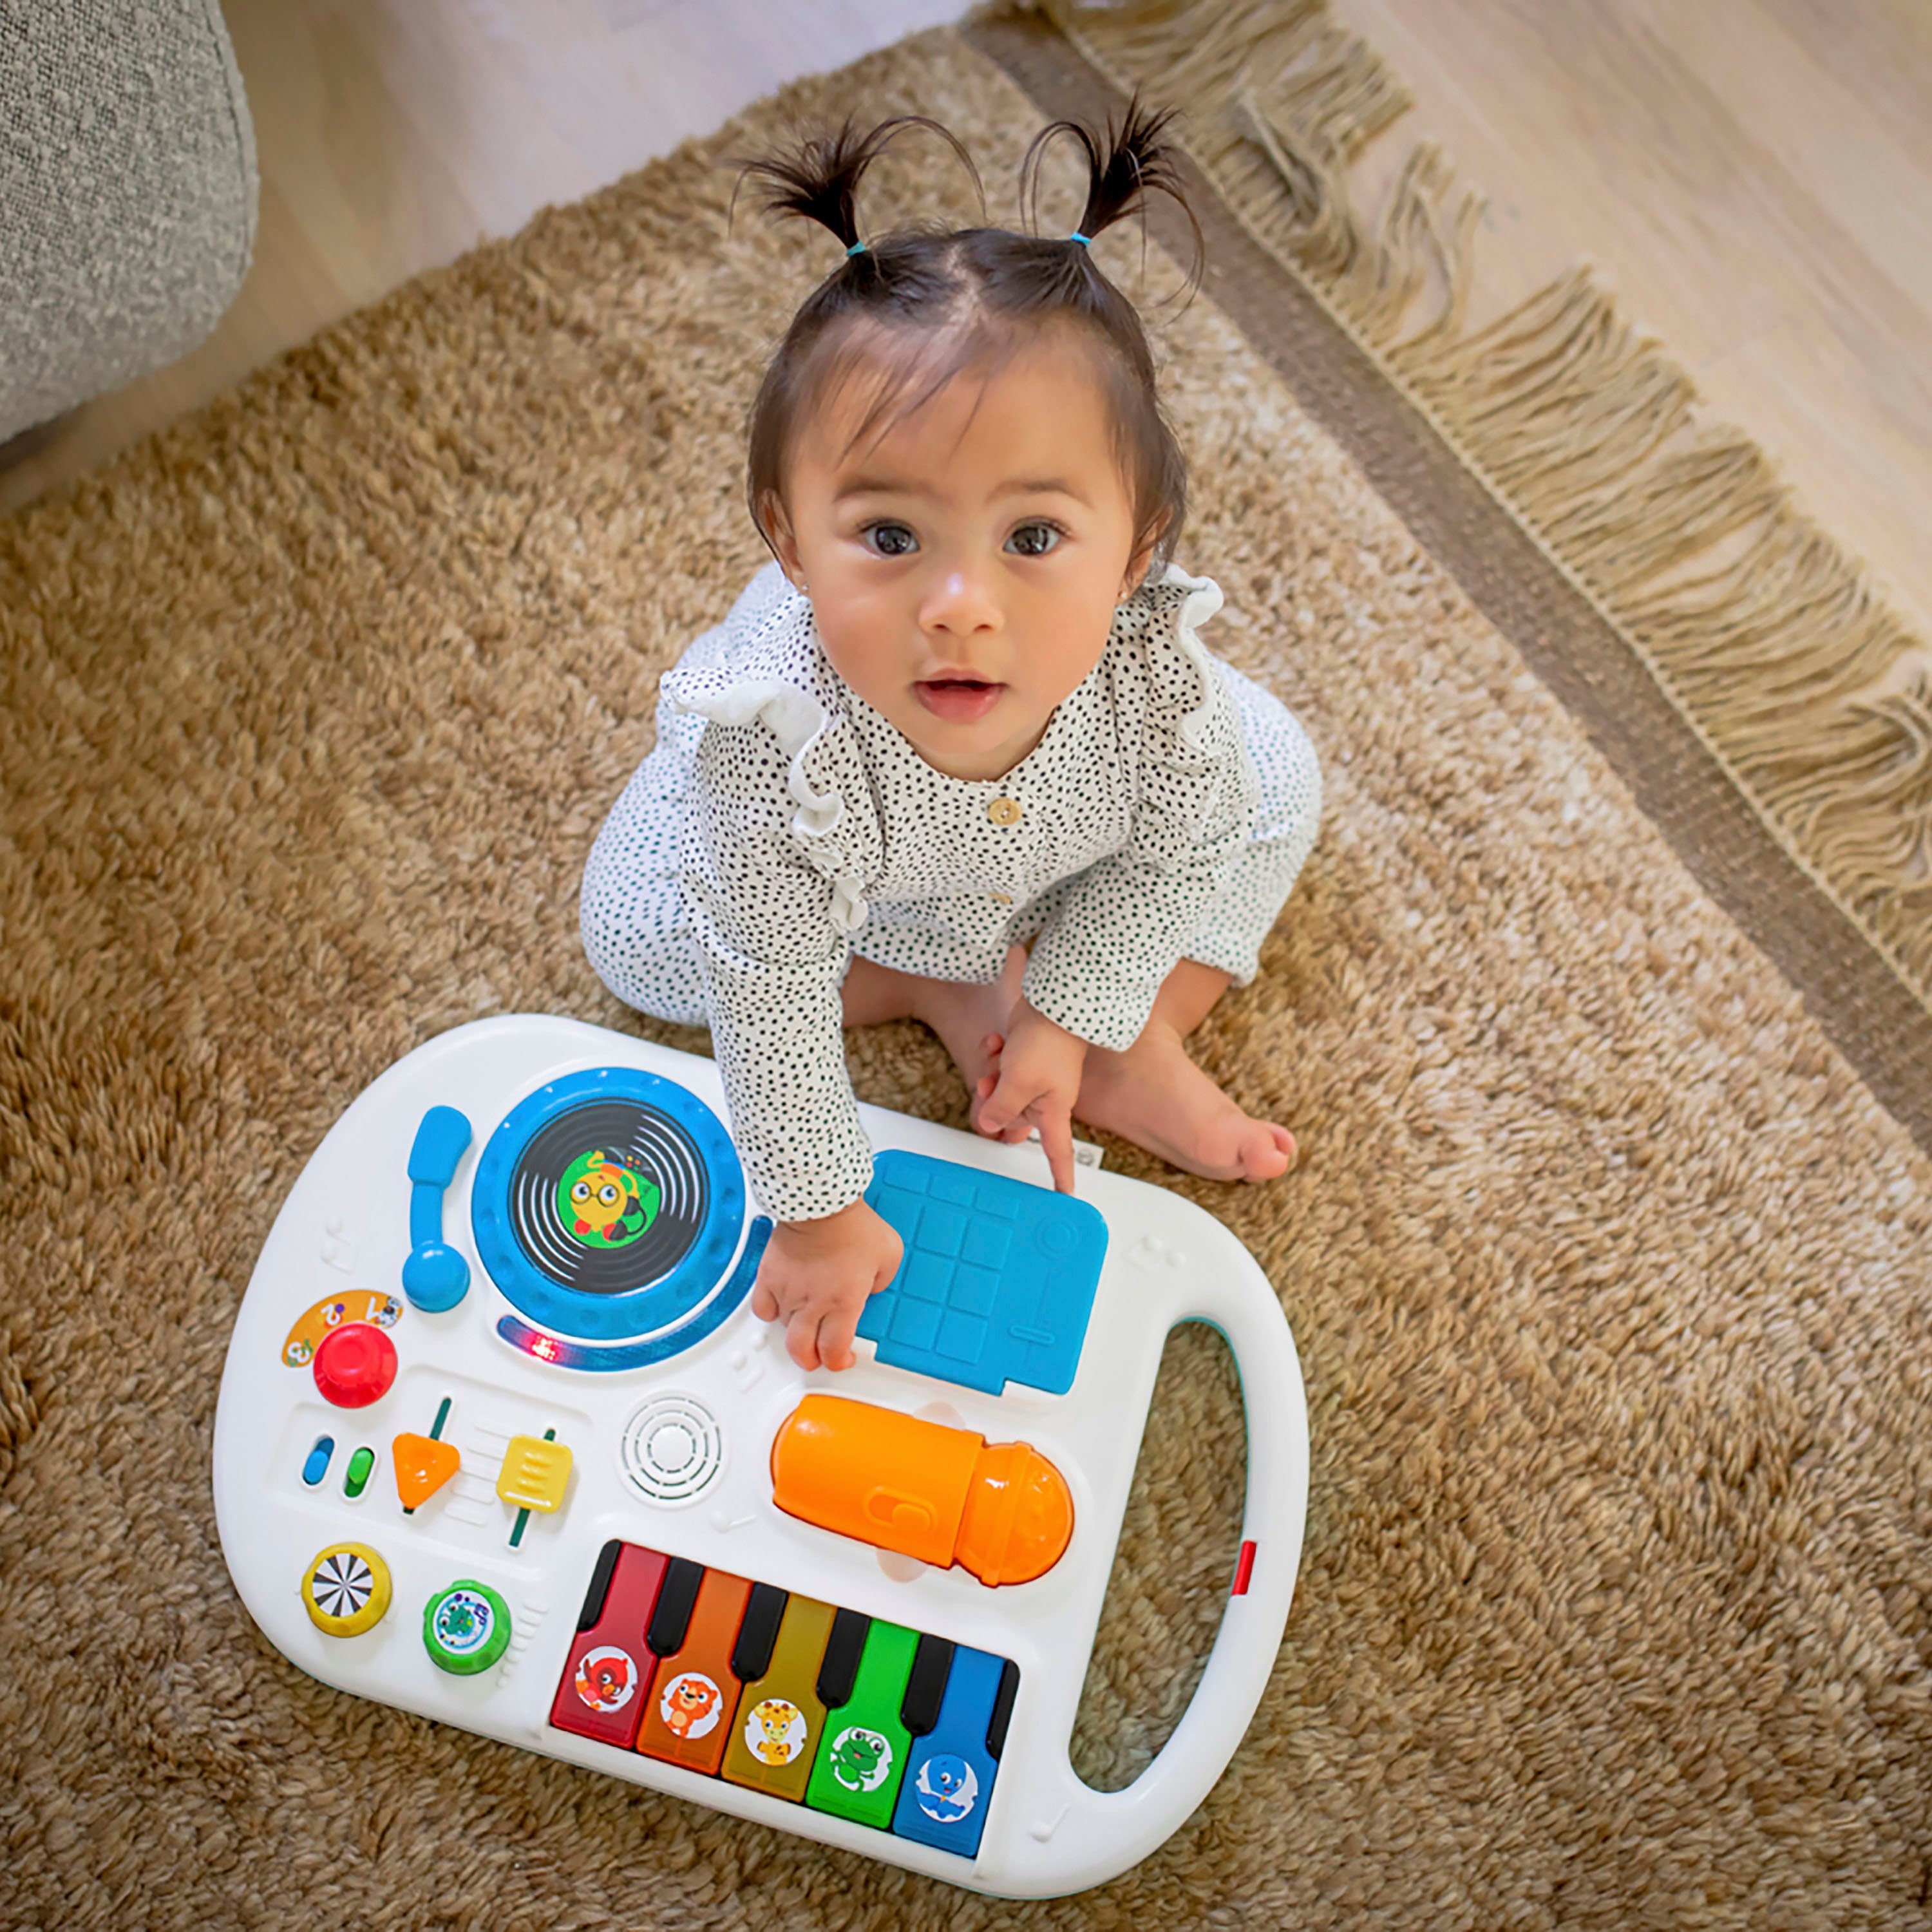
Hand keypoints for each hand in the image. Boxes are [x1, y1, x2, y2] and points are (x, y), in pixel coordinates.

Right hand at [751, 1196, 903, 1371]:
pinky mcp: (769, 1277)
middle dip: (810, 1360)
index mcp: (843, 1303)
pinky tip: (781, 1306)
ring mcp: (788, 1292)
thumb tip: (871, 1289)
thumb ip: (882, 1281)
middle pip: (802, 1350)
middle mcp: (813, 1303)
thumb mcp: (889, 1256)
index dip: (837, 1362)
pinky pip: (763, 1308)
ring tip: (806, 1323)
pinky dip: (771, 1312)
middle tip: (816, 1357)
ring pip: (785, 1328)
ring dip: (796, 1331)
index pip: (833, 1350)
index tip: (842, 1359)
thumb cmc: (854, 1225)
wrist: (821, 1202)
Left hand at [973, 997, 1086, 1192]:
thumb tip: (988, 1125)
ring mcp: (1035, 1075)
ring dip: (992, 1075)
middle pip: (1012, 1119)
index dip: (1061, 1176)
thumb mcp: (1018, 1084)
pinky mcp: (1025, 1055)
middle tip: (989, 1087)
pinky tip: (998, 1042)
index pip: (1059, 1153)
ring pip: (1002, 1090)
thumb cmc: (1046, 1042)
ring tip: (997, 1061)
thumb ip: (1000, 1109)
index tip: (1063, 1195)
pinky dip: (996, 1054)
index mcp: (1053, 1110)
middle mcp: (1046, 1096)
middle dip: (994, 1103)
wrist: (1053, 1001)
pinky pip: (1003, 1065)